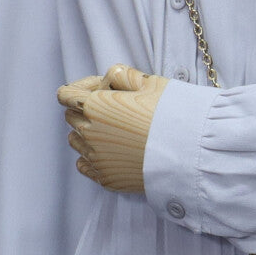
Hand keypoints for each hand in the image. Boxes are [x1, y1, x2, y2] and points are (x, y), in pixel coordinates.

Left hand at [56, 63, 169, 192]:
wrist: (190, 153)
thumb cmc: (172, 113)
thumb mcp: (151, 83)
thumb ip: (124, 76)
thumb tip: (111, 76)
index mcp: (96, 106)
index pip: (66, 94)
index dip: (80, 88)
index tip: (97, 90)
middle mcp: (89, 133)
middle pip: (71, 117)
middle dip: (85, 110)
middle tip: (112, 109)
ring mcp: (96, 158)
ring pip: (76, 142)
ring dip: (87, 134)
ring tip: (114, 132)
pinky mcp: (106, 178)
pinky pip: (85, 165)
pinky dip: (93, 158)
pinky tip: (113, 152)